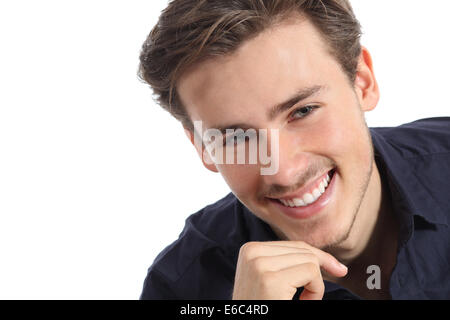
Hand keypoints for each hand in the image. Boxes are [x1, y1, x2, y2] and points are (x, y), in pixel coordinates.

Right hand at [232, 241, 347, 299]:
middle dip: (316, 273)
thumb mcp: (270, 280)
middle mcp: (251, 252)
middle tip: (308, 298)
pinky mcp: (270, 280)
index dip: (318, 258)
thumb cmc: (264, 306)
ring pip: (310, 260)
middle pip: (303, 250)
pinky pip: (311, 272)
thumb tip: (329, 260)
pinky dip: (316, 290)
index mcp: (249, 250)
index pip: (294, 245)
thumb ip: (286, 263)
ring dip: (315, 284)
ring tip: (302, 301)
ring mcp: (259, 264)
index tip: (338, 269)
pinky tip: (303, 302)